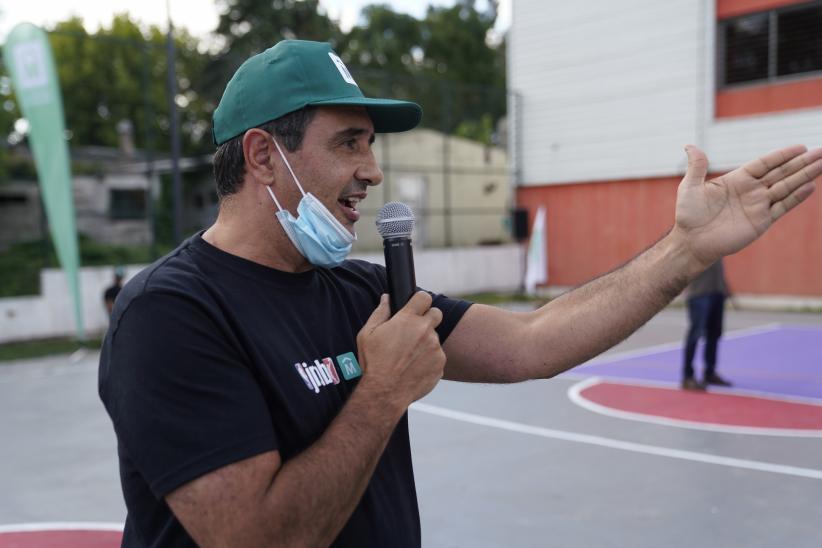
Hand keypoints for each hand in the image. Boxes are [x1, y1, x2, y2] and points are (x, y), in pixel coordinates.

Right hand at [355, 292, 444, 407]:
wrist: (385, 393)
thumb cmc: (373, 363)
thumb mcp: (367, 334)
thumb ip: (380, 312)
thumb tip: (386, 298)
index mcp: (407, 320)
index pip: (424, 297)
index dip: (420, 301)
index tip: (416, 307)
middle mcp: (425, 331)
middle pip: (436, 314)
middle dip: (428, 319)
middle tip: (414, 331)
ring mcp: (435, 348)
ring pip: (435, 338)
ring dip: (426, 343)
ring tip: (409, 356)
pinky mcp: (440, 364)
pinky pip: (438, 357)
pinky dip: (429, 360)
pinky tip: (414, 368)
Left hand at [675, 145, 821, 267]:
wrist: (692, 242)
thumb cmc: (689, 214)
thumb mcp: (690, 187)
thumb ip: (697, 167)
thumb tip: (689, 145)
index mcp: (737, 179)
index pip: (764, 164)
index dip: (782, 155)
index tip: (800, 147)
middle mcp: (751, 190)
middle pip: (781, 173)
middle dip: (801, 163)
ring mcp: (758, 206)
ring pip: (786, 187)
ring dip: (804, 176)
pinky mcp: (761, 221)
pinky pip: (782, 207)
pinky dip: (796, 197)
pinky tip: (810, 186)